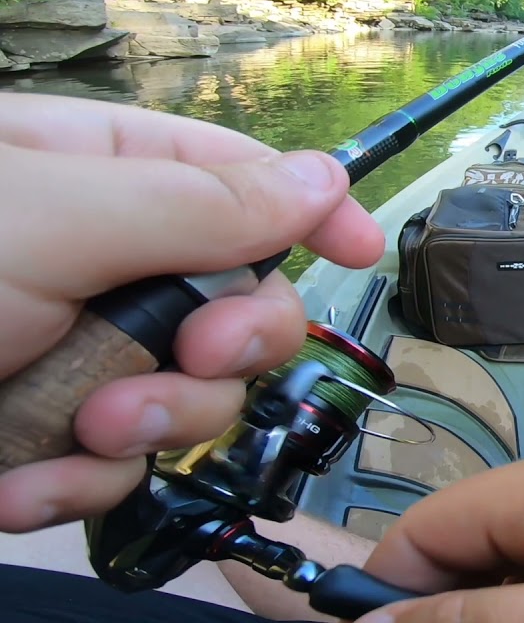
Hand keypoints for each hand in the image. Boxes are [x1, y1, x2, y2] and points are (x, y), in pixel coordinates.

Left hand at [0, 93, 383, 532]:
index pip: (236, 178)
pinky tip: (14, 477)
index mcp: (93, 173)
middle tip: (186, 358)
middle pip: (235, 303)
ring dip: (143, 424)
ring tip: (71, 426)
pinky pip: (116, 466)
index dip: (307, 212)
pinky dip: (73, 482)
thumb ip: (194, 202)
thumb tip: (319, 179)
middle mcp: (94, 262)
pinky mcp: (40, 437)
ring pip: (187, 398)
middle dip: (220, 348)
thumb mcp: (43, 216)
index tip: (357, 252)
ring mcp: (72, 354)